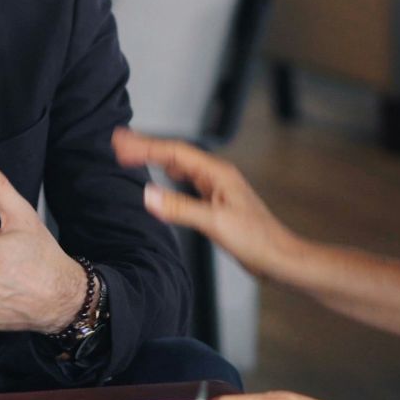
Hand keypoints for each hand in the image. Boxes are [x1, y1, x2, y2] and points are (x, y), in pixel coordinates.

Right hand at [113, 128, 297, 280]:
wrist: (280, 258)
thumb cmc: (258, 241)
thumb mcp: (214, 223)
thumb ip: (180, 208)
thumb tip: (148, 195)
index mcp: (217, 173)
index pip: (174, 153)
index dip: (145, 146)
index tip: (121, 144)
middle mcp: (216, 176)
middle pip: (174, 155)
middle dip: (146, 147)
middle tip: (118, 142)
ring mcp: (216, 188)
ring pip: (179, 167)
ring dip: (155, 159)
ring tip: (132, 154)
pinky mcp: (215, 202)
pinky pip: (185, 182)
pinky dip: (167, 176)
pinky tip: (161, 179)